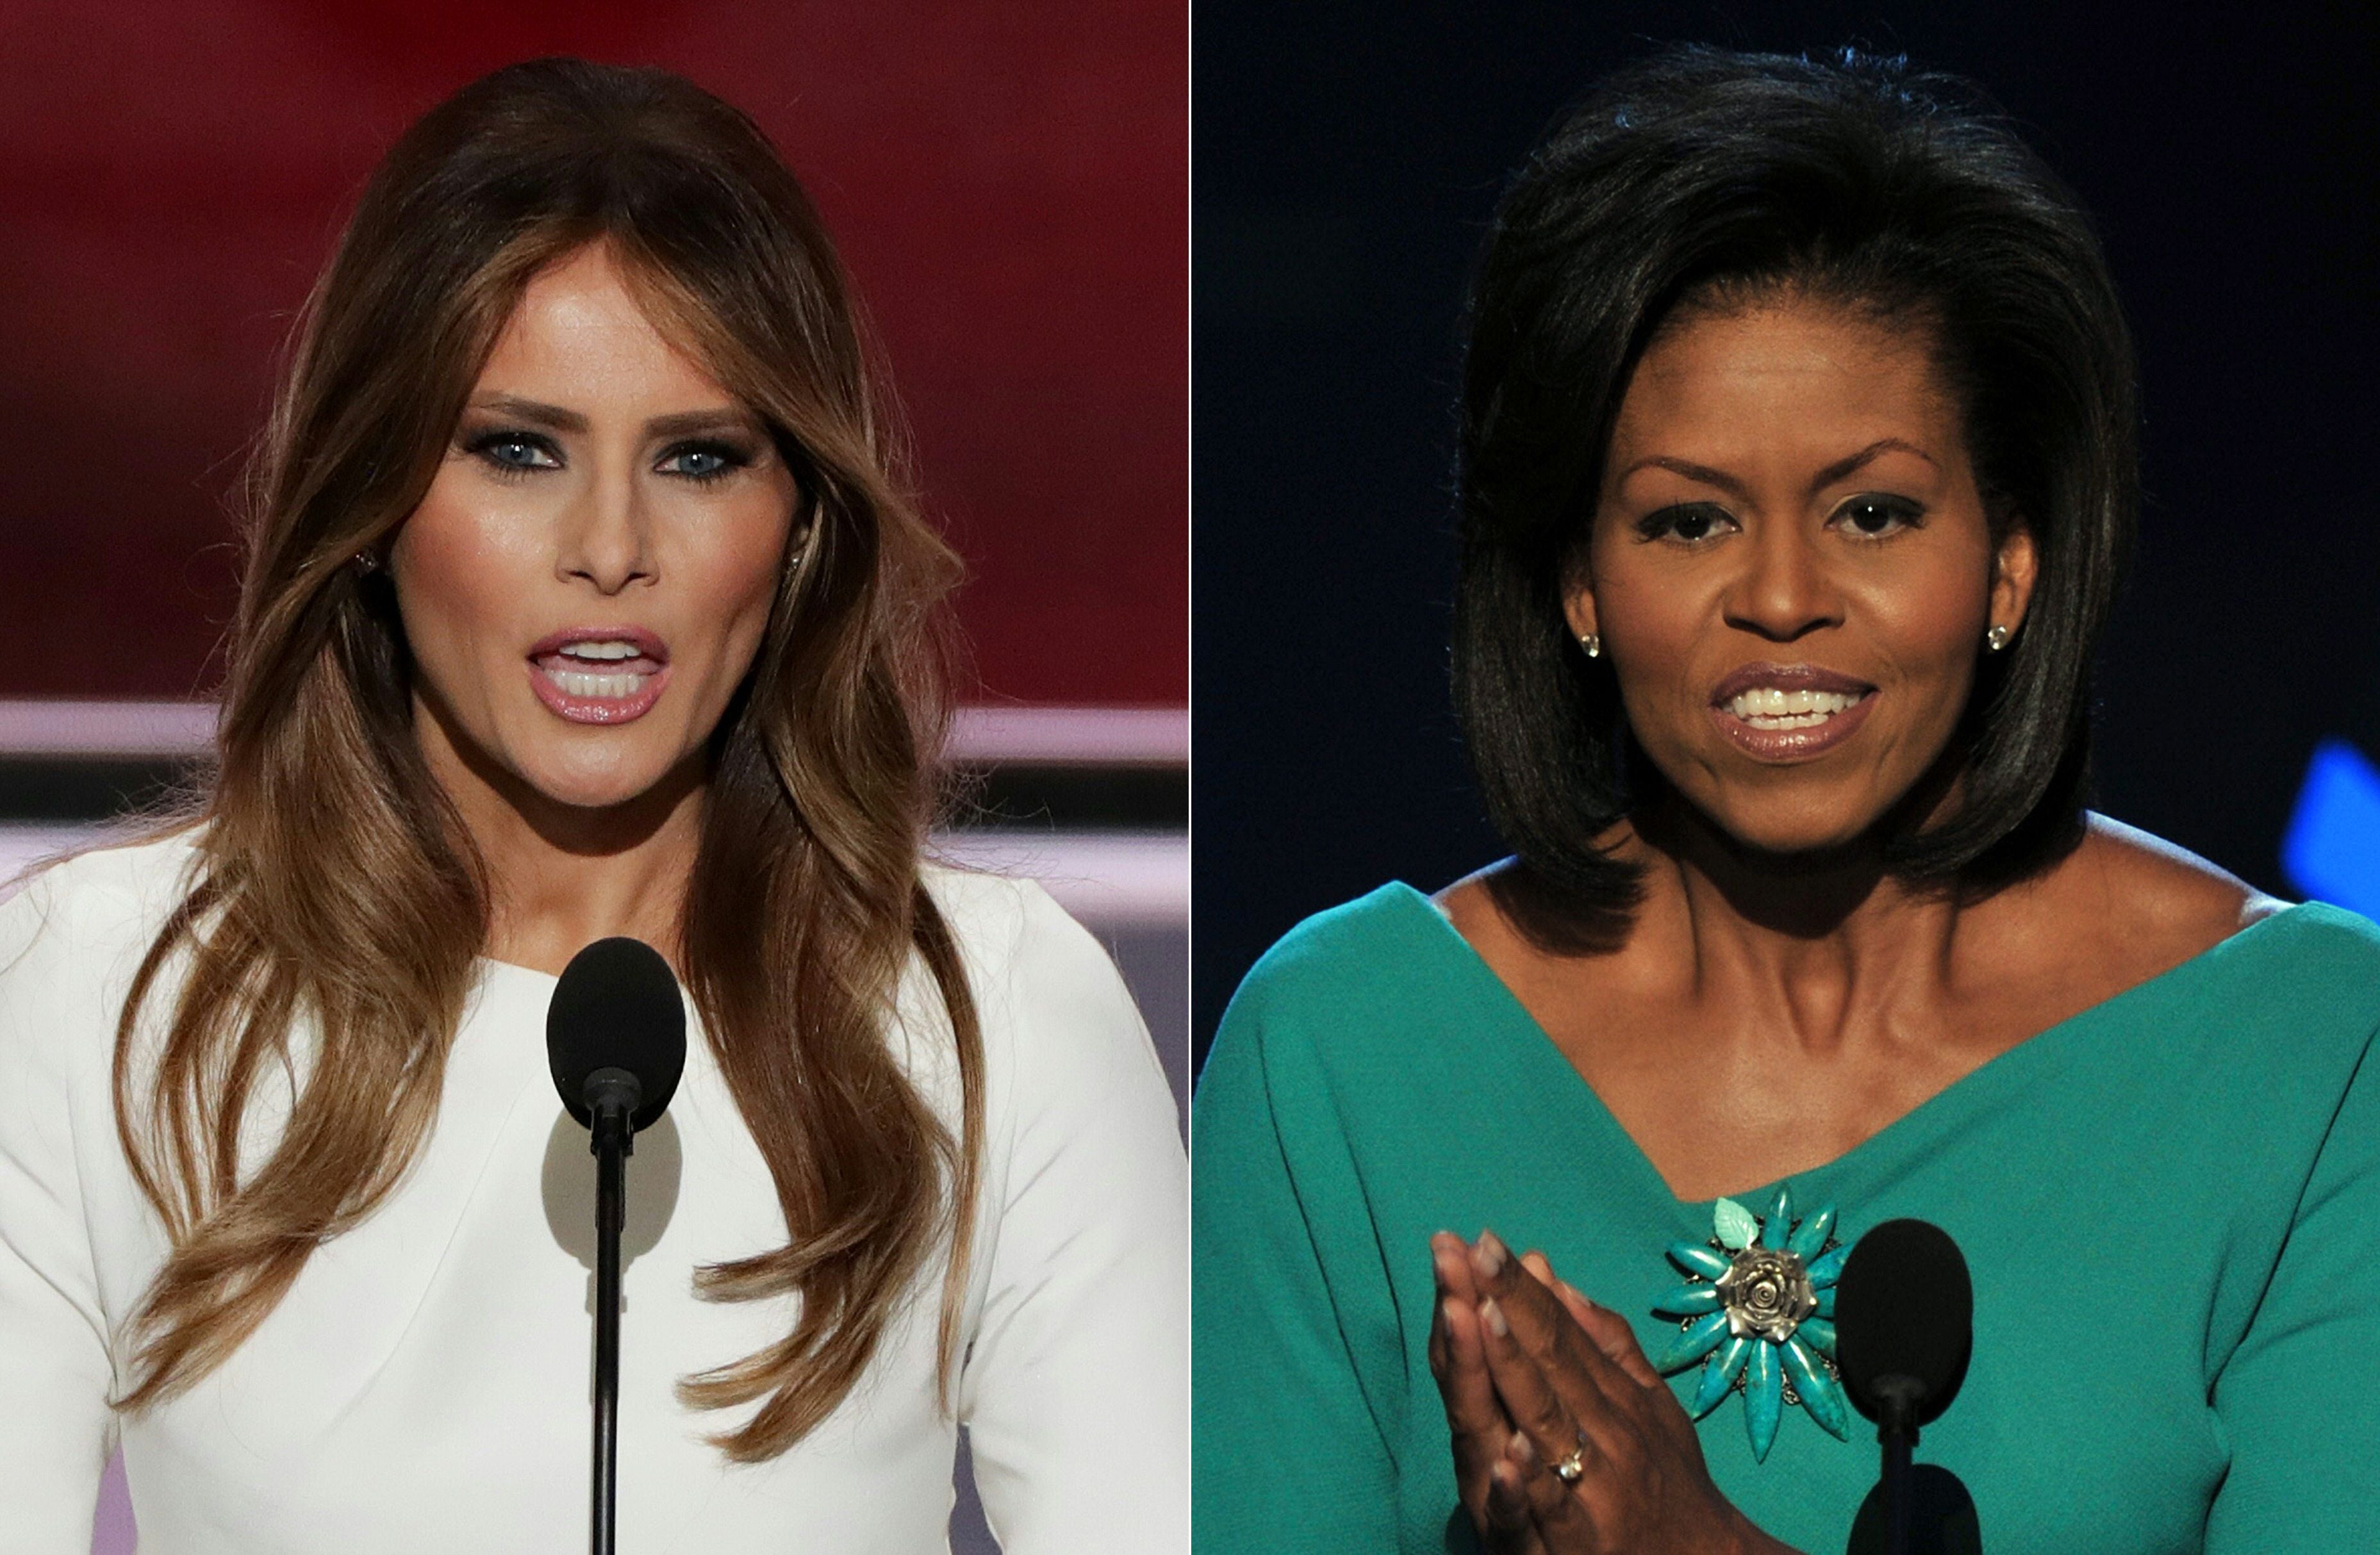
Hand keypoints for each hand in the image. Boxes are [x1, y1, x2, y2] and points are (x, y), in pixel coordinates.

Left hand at [1427, 1230, 1798, 1554]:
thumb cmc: (1667, 1479)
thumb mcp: (1650, 1404)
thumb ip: (1604, 1342)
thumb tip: (1553, 1275)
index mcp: (1613, 1396)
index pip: (1558, 1330)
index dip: (1520, 1285)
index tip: (1483, 1239)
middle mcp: (1604, 1431)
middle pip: (1549, 1358)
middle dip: (1507, 1303)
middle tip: (1468, 1251)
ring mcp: (1592, 1485)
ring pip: (1545, 1419)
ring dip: (1514, 1366)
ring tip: (1480, 1313)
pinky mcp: (1579, 1541)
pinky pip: (1551, 1506)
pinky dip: (1528, 1480)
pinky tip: (1505, 1450)